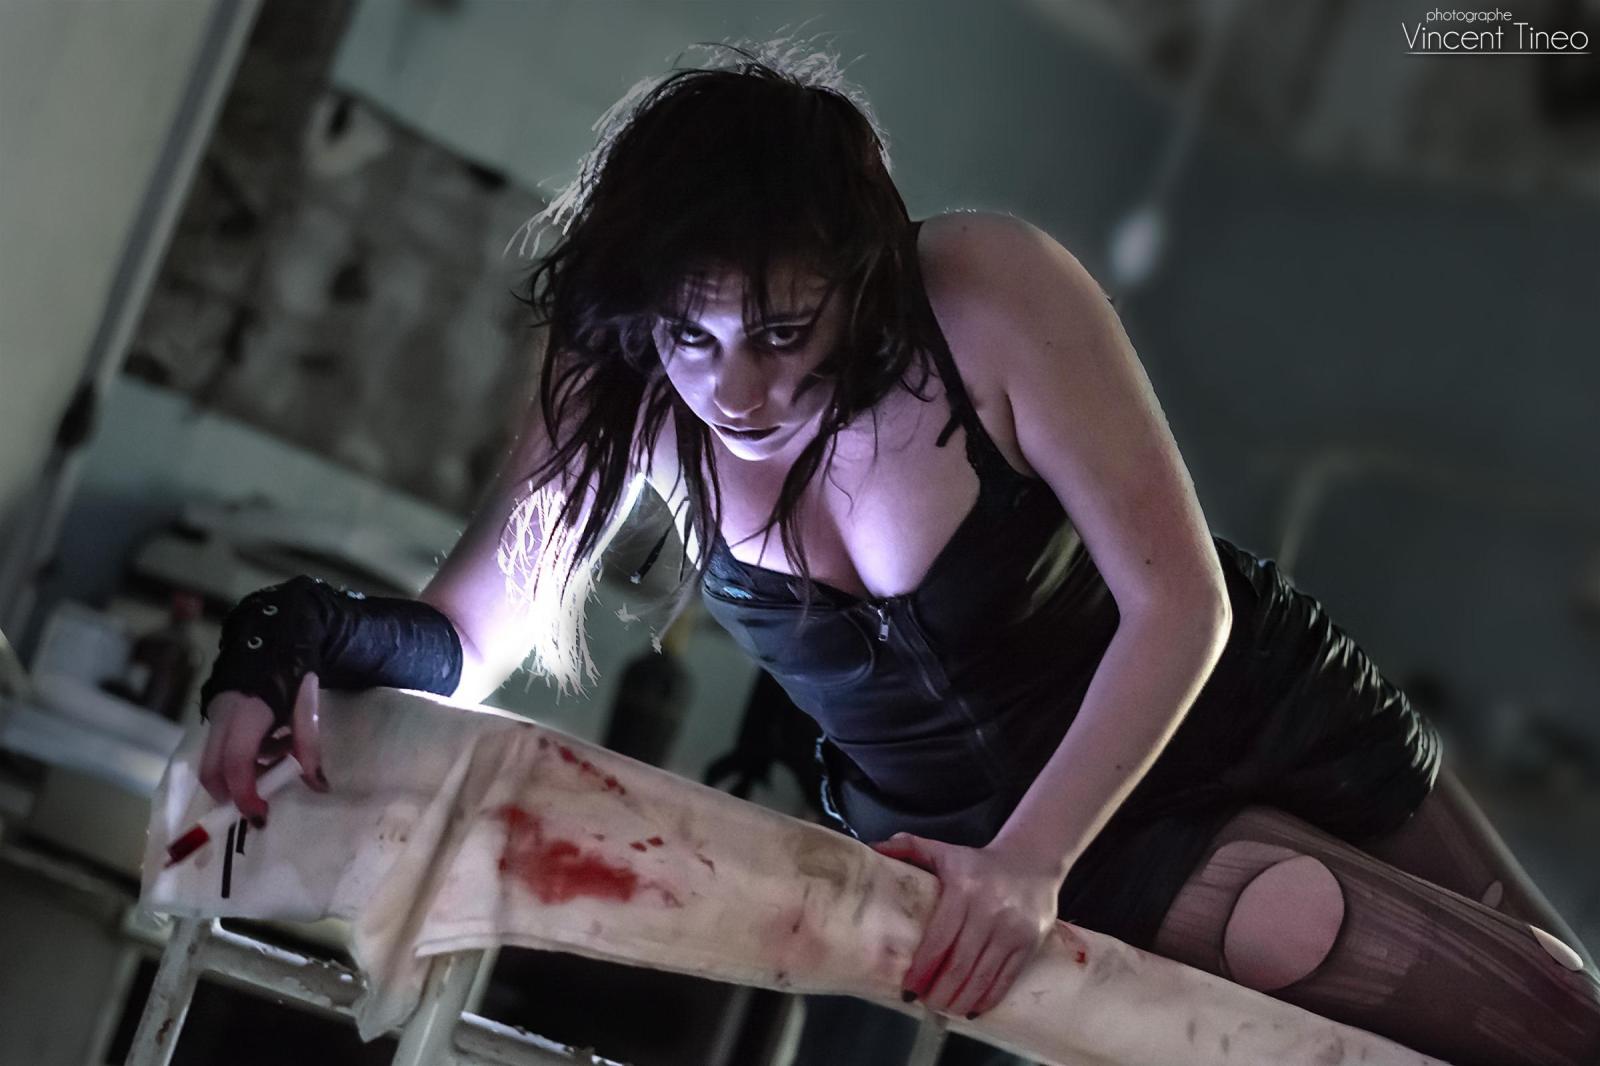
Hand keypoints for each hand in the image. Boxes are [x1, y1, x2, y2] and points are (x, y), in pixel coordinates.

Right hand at [199, 672, 326, 823]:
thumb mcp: (306, 710)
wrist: (272, 640)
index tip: (260, 816)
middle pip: (212, 770)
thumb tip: (319, 787)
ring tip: (279, 759)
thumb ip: (309, 748)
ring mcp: (214, 718)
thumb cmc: (293, 675)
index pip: (237, 763)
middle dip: (231, 794)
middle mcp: (222, 718)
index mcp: (246, 714)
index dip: (245, 794)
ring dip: (245, 773)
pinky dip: (245, 759)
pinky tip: (273, 745)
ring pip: (215, 761)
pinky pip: (222, 749)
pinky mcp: (215, 719)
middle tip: (259, 802)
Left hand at [870, 832, 1062, 1018]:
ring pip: (982, 977)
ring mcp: (1013, 930)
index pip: (939, 939)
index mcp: (964, 889)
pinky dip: (987, 999)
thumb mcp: (944, 850)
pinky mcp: (1030, 943)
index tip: (907, 990)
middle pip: (960, 964)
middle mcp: (990, 911)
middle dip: (939, 992)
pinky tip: (971, 1009)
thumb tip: (872, 848)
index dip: (922, 969)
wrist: (1033, 859)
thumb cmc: (979, 862)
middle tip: (924, 1004)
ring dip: (960, 1000)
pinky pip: (1006, 979)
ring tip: (944, 1010)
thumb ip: (908, 847)